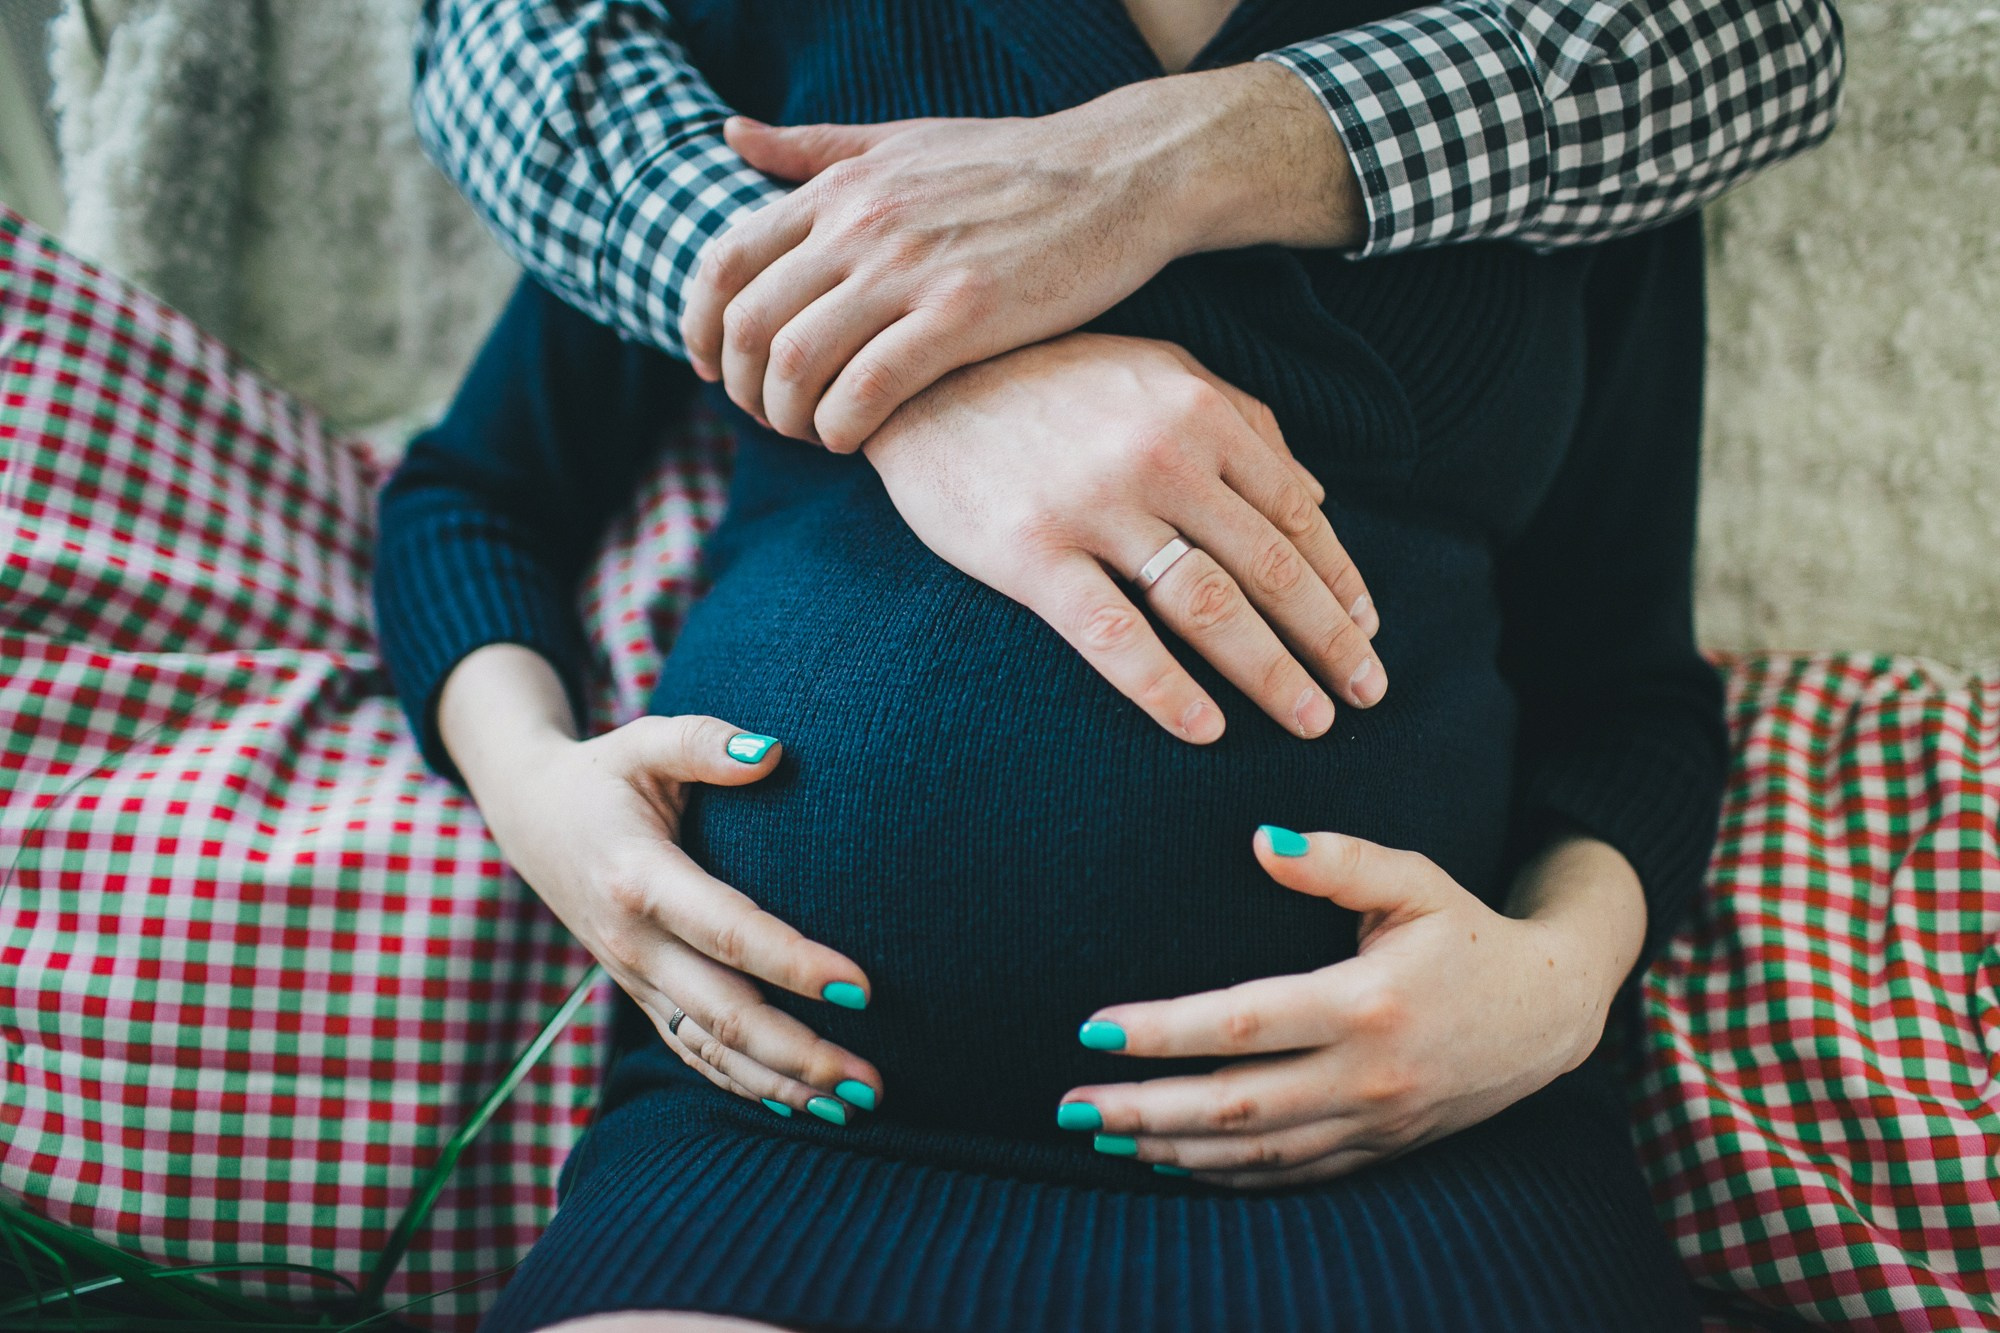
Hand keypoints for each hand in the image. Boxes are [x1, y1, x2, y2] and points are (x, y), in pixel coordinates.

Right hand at [440, 646, 882, 1119]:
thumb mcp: (644, 740)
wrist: (529, 817)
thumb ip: (704, 742)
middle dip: (800, 1053)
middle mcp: (632, 941)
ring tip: (855, 1107)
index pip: (727, 930)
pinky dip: (743, 1083)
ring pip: (709, 1049)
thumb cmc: (604, 774)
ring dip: (780, 1084)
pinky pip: (691, 1051)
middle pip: (723, 1013)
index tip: (862, 987)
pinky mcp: (640, 993)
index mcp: (637, 876)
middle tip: (873, 1082)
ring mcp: (633, 977)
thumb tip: (773, 752)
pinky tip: (800, 1103)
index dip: (794, 963)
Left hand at [682, 62, 1361, 448]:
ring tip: (814, 435)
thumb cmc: (1013, 162)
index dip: (701, 328)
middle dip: (742, 390)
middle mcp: (860, 224)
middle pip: (748, 325)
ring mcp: (910, 270)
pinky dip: (841, 429)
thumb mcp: (901, 138)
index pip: (724, 263)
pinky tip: (855, 442)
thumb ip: (813, 148)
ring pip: (795, 364)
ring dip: (788, 419)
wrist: (1121, 174)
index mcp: (839, 187)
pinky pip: (865, 391)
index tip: (715, 372)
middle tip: (770, 419)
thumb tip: (730, 135)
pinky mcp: (963, 315)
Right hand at [864, 333, 1384, 740]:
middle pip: (1269, 568)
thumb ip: (1243, 422)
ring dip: (1272, 673)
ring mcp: (1096, 506)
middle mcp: (1161, 457)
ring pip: (1210, 606)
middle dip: (1329, 641)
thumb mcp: (1155, 372)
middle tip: (1365, 695)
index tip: (1368, 633)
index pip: (1296, 515)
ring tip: (1310, 721)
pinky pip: (1114, 635)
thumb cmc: (1047, 378)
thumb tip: (1319, 497)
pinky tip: (1205, 730)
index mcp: (1199, 412)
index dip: (1342, 582)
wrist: (914, 379)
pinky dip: (1167, 689)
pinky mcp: (1031, 553)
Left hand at [1059, 829, 1646, 1186]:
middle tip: (1069, 1106)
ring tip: (1102, 1139)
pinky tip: (1174, 1164)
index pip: (1242, 1023)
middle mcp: (1367, 1075)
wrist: (1552, 1011)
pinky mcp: (1381, 1149)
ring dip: (1173, 1150)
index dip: (1163, 1030)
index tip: (1094, 1028)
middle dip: (1143, 1108)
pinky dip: (1227, 1176)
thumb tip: (1260, 841)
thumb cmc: (1468, 931)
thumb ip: (1339, 861)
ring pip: (1256, 1151)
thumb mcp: (1416, 880)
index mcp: (1366, 1003)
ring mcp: (1374, 1122)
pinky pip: (1292, 1175)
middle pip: (1235, 1103)